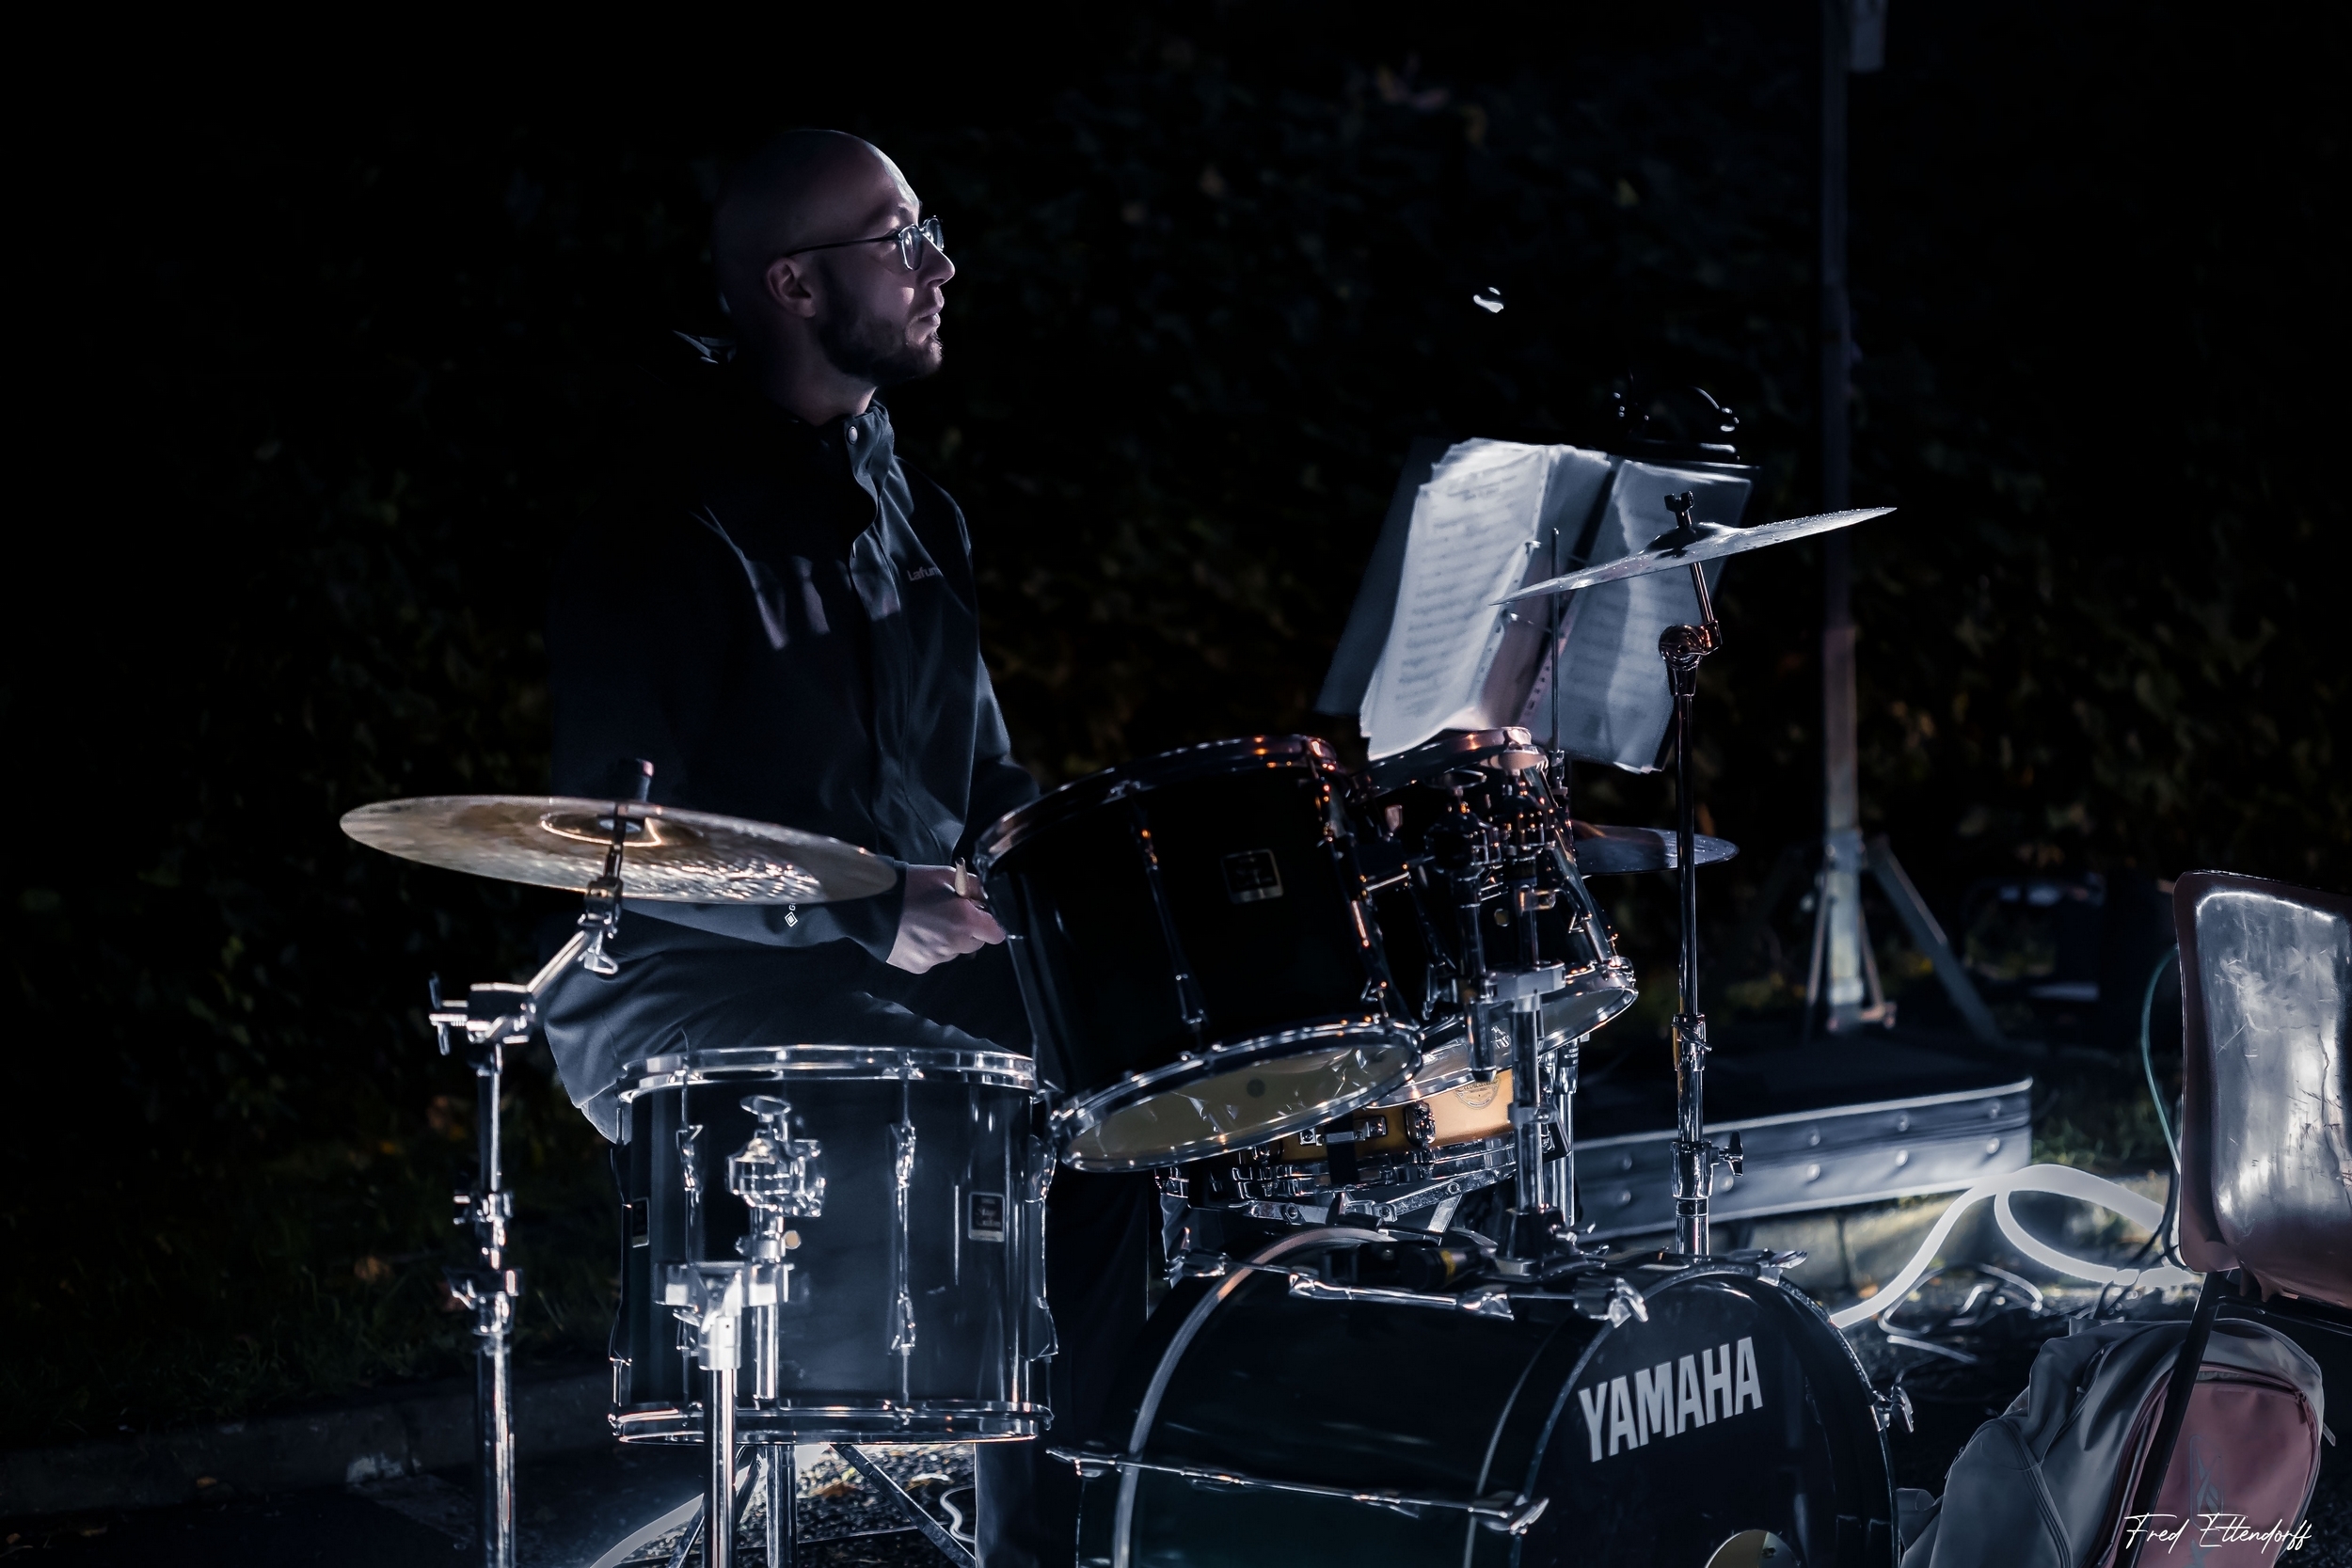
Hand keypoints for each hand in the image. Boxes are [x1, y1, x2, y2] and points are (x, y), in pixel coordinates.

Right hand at [886, 865, 1005, 973]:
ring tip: (927, 921)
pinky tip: (915, 933)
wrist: (871, 905)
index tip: (980, 915)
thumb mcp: (946, 876)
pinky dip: (930, 948)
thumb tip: (987, 898)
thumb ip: (974, 887)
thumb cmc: (910, 886)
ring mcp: (936, 959)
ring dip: (948, 939)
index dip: (990, 923)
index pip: (996, 933)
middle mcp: (954, 944)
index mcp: (964, 921)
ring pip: (954, 951)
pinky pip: (934, 958)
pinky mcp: (920, 967)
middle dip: (968, 930)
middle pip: (976, 943)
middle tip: (949, 913)